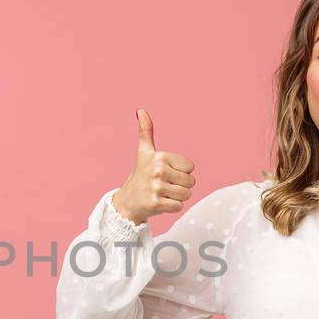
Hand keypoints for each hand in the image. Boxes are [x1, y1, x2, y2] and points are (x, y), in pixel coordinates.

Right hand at [113, 108, 195, 223]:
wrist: (127, 201)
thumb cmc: (140, 175)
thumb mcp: (144, 152)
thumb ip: (146, 131)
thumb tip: (141, 110)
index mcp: (160, 157)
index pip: (191, 167)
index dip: (182, 172)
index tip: (167, 173)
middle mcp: (158, 170)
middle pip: (191, 182)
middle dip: (181, 186)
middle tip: (165, 186)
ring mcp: (156, 188)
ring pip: (186, 195)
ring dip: (177, 198)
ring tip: (163, 194)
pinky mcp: (156, 203)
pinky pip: (179, 207)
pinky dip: (172, 208)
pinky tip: (160, 203)